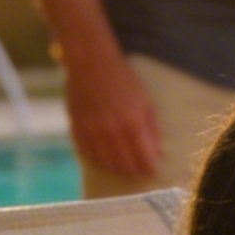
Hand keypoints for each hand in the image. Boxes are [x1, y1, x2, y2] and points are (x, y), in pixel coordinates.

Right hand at [65, 51, 160, 179]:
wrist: (90, 63)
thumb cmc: (123, 80)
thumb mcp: (145, 102)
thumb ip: (151, 129)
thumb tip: (157, 154)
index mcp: (133, 122)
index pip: (144, 159)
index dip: (149, 169)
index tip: (152, 170)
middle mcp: (112, 130)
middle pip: (126, 166)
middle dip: (135, 172)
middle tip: (139, 171)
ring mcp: (92, 131)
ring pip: (107, 165)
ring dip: (117, 169)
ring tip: (124, 167)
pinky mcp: (77, 129)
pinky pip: (88, 155)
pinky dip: (98, 160)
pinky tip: (106, 159)